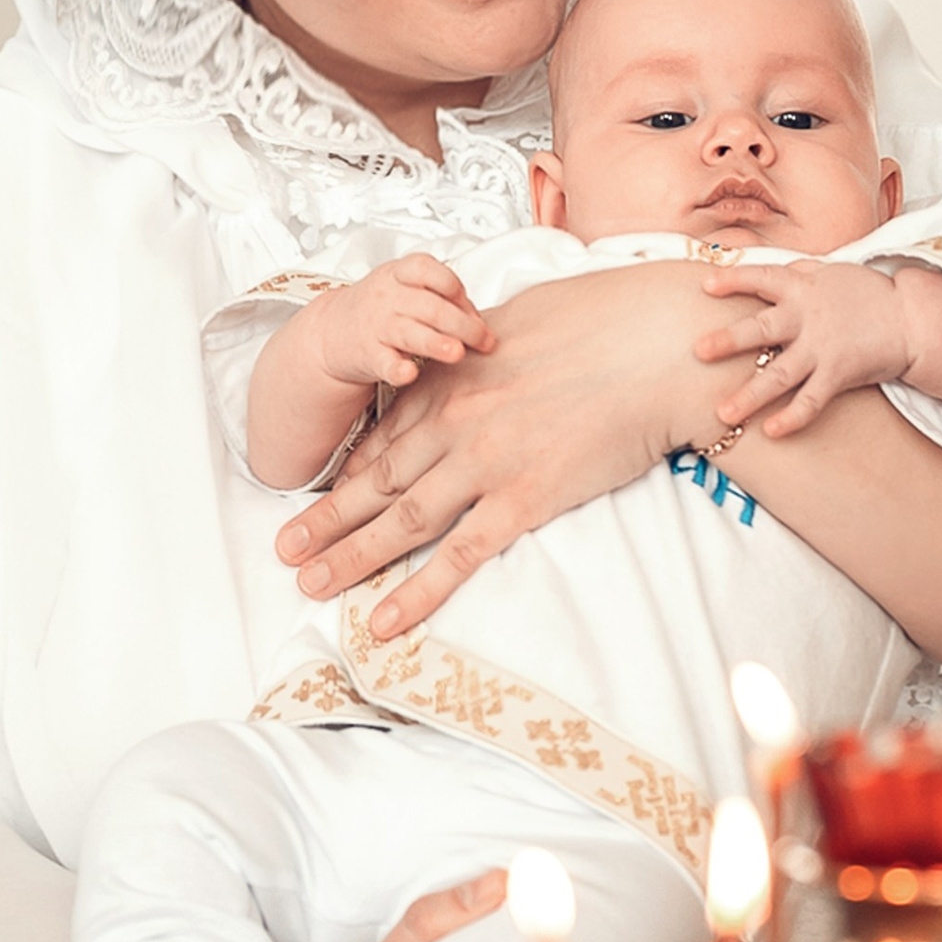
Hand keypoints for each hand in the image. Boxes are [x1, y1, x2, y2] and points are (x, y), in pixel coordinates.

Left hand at [274, 260, 710, 637]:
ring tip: (309, 584)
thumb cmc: (603, 322)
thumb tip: (474, 352)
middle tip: (285, 549)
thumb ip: (483, 349)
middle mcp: (454, 422)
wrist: (655, 345)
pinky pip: (457, 556)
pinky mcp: (522, 500)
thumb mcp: (521, 320)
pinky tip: (383, 620)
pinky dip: (416, 592)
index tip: (325, 495)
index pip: (388, 435)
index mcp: (454, 378)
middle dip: (327, 519)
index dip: (351, 471)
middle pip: (377, 482)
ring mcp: (483, 463)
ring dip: (350, 557)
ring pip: (400, 521)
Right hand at [305, 252, 495, 398]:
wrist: (331, 333)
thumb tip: (480, 323)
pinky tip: (409, 373)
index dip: (454, 287)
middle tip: (485, 341)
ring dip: (436, 342)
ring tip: (456, 352)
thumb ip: (443, 299)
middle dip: (463, 324)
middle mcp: (388, 298)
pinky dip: (397, 369)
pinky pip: (385, 362)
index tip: (471, 307)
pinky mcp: (369, 356)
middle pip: (430, 306)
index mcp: (399, 274)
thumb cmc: (381, 309)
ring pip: (410, 332)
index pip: (428, 270)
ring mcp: (377, 327)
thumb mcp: (406, 290)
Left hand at [696, 254, 923, 439]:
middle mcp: (807, 316)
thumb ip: (799, 274)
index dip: (734, 279)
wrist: (914, 318)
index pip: (762, 277)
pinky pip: (812, 400)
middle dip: (728, 339)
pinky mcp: (839, 372)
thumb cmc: (870, 294)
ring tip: (722, 414)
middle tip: (698, 350)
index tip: (705, 284)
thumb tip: (769, 269)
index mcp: (803, 286)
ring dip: (750, 395)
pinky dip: (792, 417)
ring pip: (779, 374)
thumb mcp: (832, 272)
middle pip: (761, 328)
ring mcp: (822, 347)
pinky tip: (771, 431)